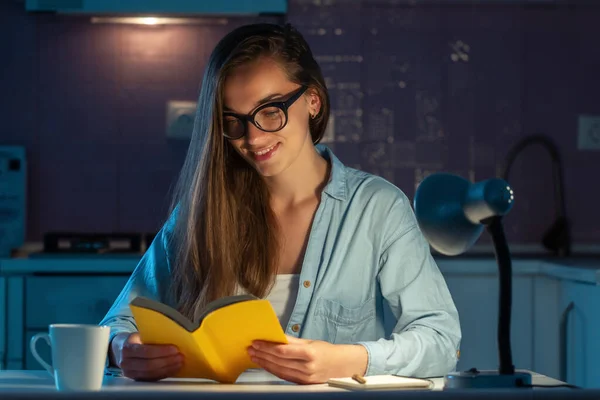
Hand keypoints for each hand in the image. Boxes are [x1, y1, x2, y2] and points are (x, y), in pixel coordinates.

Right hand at [110, 332, 183, 380]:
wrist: (120, 349)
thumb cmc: (135, 340)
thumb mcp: (140, 334)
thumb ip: (152, 337)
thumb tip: (173, 336)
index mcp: (127, 348)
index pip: (146, 351)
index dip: (161, 351)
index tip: (175, 349)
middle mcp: (126, 363)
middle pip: (149, 365)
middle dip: (167, 361)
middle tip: (180, 356)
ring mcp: (130, 373)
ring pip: (151, 373)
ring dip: (168, 368)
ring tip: (179, 362)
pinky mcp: (136, 379)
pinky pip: (152, 378)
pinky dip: (164, 373)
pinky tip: (173, 368)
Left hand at [247, 335, 367, 383]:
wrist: (341, 366)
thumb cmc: (325, 351)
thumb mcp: (310, 342)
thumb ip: (292, 341)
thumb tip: (276, 336)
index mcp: (309, 353)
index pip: (283, 351)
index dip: (267, 347)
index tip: (256, 342)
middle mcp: (307, 367)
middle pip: (279, 361)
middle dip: (262, 354)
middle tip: (251, 348)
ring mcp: (304, 377)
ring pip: (279, 370)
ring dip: (264, 363)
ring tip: (254, 356)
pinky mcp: (302, 383)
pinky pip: (284, 376)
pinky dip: (272, 370)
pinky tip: (265, 364)